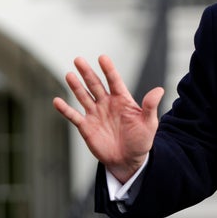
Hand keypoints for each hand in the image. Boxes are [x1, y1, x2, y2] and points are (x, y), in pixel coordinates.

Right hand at [52, 55, 163, 182]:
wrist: (129, 160)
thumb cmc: (141, 140)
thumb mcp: (149, 123)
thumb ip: (150, 106)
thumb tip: (159, 90)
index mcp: (122, 100)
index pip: (114, 81)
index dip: (108, 69)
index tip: (102, 57)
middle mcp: (107, 103)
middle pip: (95, 85)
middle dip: (87, 72)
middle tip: (78, 59)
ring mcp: (96, 114)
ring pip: (83, 96)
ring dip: (76, 86)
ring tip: (69, 74)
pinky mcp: (87, 127)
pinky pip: (74, 116)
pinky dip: (65, 109)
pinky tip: (57, 101)